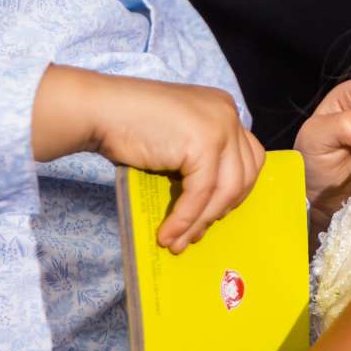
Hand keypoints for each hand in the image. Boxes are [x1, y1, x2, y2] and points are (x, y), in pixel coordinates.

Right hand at [72, 71, 264, 252]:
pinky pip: (201, 194)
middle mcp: (228, 113)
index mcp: (224, 109)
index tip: (215, 215)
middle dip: (223, 209)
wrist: (101, 110)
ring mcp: (219, 126)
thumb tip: (212, 206)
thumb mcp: (178, 138)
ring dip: (202, 221)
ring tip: (180, 242)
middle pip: (246, 174)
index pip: (249, 158)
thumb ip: (200, 158)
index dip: (235, 191)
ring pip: (227, 189)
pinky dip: (185, 219)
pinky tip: (169, 234)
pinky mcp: (204, 143)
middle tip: (197, 232)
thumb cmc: (129, 126)